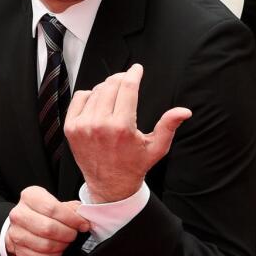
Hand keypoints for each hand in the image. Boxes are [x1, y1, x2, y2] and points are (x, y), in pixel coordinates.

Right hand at [5, 186, 89, 255]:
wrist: (22, 226)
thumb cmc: (41, 213)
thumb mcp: (55, 202)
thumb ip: (70, 208)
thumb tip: (84, 216)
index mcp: (30, 196)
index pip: (52, 208)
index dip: (72, 219)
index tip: (82, 224)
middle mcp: (19, 214)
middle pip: (48, 228)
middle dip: (67, 233)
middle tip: (74, 233)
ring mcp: (16, 233)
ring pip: (46, 245)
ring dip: (62, 245)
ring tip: (66, 241)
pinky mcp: (18, 251)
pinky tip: (57, 250)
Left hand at [64, 64, 191, 202]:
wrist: (110, 186)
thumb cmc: (134, 165)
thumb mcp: (156, 148)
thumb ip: (169, 126)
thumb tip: (184, 111)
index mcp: (122, 128)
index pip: (127, 88)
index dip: (133, 74)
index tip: (137, 69)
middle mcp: (100, 125)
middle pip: (111, 85)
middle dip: (122, 78)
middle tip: (128, 79)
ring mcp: (83, 126)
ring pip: (96, 90)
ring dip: (107, 87)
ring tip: (116, 95)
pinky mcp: (71, 128)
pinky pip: (80, 98)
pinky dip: (90, 95)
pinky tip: (99, 102)